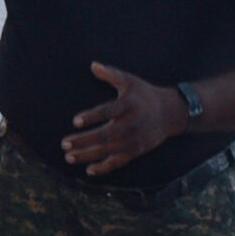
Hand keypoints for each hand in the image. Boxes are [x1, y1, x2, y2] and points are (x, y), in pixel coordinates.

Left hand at [62, 63, 189, 175]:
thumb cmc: (144, 95)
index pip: (108, 111)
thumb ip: (111, 74)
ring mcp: (134, 139)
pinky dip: (104, 167)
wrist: (170, 113)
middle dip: (84, 140)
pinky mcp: (137, 151)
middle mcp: (131, 124)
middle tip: (64, 143)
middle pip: (105, 134)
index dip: (92, 116)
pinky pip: (119, 161)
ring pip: (109, 150)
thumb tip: (93, 65)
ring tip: (68, 156)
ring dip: (88, 155)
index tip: (75, 121)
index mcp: (128, 105)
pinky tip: (88, 170)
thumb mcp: (130, 81)